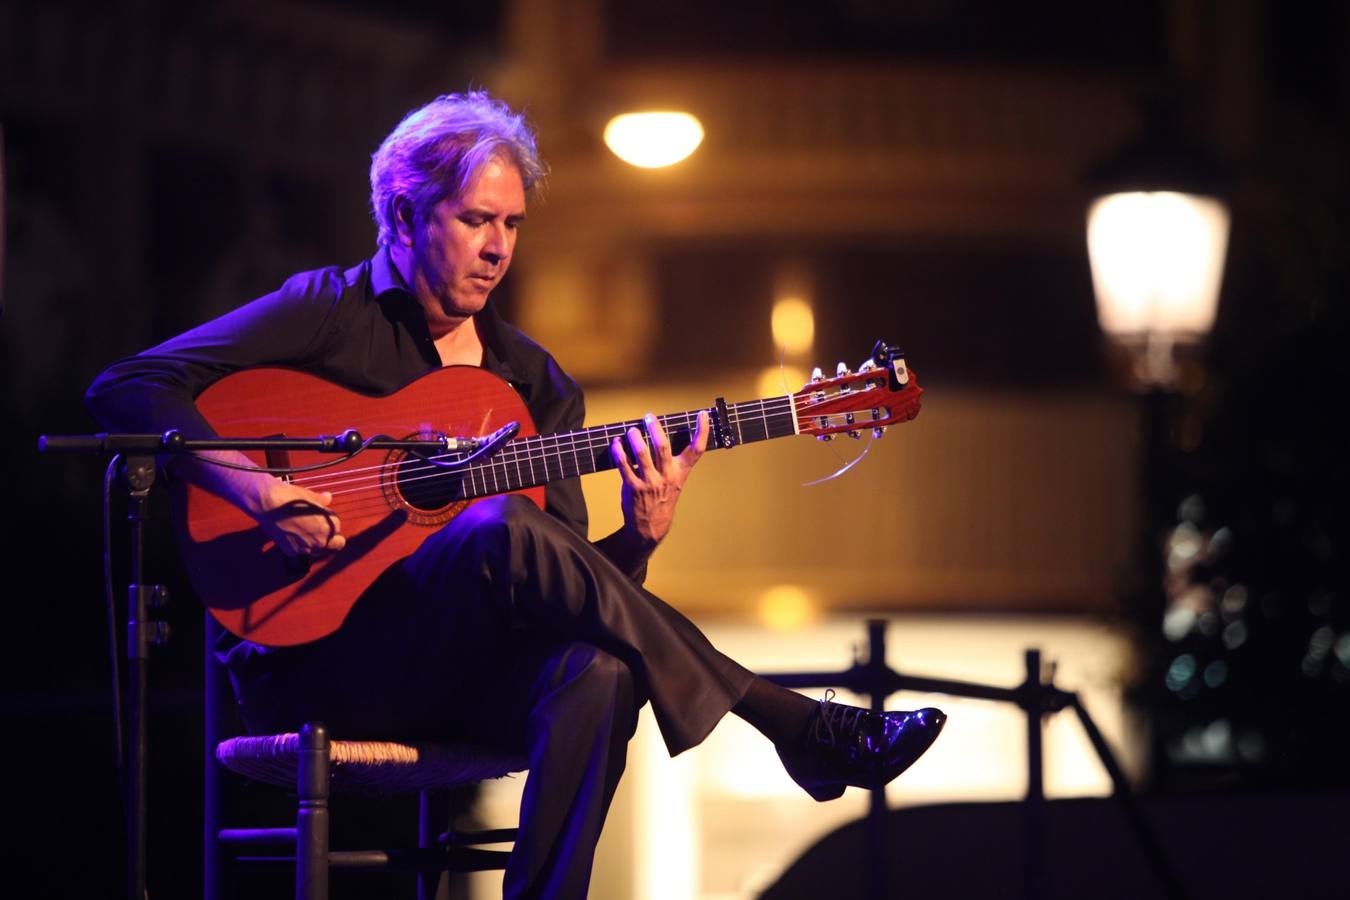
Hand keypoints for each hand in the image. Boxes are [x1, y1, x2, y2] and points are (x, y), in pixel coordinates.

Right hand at [254, 479, 345, 557]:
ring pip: (317, 550)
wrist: (267, 503)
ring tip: (303, 530)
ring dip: (314, 543)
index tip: (322, 518)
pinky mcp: (291, 551)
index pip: (338, 528)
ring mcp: (305, 548)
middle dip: (330, 539)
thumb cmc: (290, 497)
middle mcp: (320, 541)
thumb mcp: (310, 496)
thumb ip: (322, 501)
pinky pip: (300, 550)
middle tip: (319, 529)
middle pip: (334, 545)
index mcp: (329, 526)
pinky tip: (290, 533)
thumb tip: (328, 498)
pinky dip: (297, 544)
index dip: (330, 522)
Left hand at [610, 410, 708, 547]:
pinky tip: (616, 443)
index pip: (696, 450)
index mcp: (680, 472)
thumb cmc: (662, 499)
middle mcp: (666, 476)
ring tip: (632, 430)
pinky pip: (624, 464)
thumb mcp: (674, 481)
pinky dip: (618, 451)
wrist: (650, 526)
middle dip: (655, 429)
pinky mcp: (633, 487)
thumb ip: (670, 461)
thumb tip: (660, 435)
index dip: (702, 431)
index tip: (702, 416)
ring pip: (642, 454)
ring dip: (635, 438)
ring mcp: (649, 482)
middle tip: (649, 417)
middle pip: (663, 447)